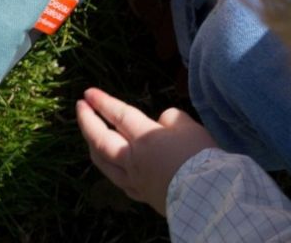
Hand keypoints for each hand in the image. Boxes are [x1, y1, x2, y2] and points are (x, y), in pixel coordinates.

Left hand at [76, 87, 216, 215]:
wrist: (211, 198)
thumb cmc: (201, 158)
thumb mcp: (188, 126)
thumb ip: (170, 118)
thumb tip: (161, 124)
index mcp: (145, 138)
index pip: (118, 115)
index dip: (102, 102)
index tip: (88, 92)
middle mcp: (134, 160)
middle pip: (101, 139)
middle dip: (87, 120)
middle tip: (80, 105)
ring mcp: (135, 181)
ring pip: (104, 164)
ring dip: (92, 145)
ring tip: (89, 134)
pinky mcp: (143, 196)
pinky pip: (120, 181)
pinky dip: (110, 169)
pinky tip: (110, 165)